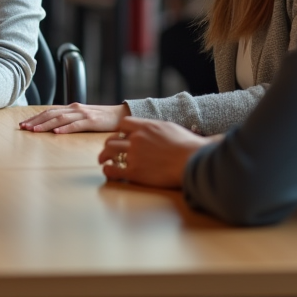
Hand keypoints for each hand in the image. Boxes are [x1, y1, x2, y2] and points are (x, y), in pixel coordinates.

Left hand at [19, 103, 127, 132]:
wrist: (122, 115)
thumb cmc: (101, 119)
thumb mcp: (83, 118)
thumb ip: (70, 120)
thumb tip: (54, 128)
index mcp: (72, 108)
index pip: (49, 111)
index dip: (36, 117)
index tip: (24, 124)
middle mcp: (75, 109)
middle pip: (51, 114)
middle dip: (36, 120)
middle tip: (24, 128)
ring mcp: (83, 114)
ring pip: (60, 118)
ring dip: (46, 125)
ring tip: (35, 130)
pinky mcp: (92, 121)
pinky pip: (76, 125)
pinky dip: (65, 128)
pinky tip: (57, 133)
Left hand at [97, 116, 217, 188]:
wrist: (193, 160)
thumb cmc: (188, 145)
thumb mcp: (170, 128)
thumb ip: (155, 128)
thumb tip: (153, 129)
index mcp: (145, 127)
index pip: (123, 124)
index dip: (120, 130)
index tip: (121, 137)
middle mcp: (136, 139)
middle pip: (112, 138)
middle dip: (109, 144)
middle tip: (108, 150)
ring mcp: (134, 155)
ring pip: (109, 152)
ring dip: (104, 156)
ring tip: (103, 160)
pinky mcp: (135, 172)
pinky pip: (113, 170)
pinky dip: (108, 170)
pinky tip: (108, 171)